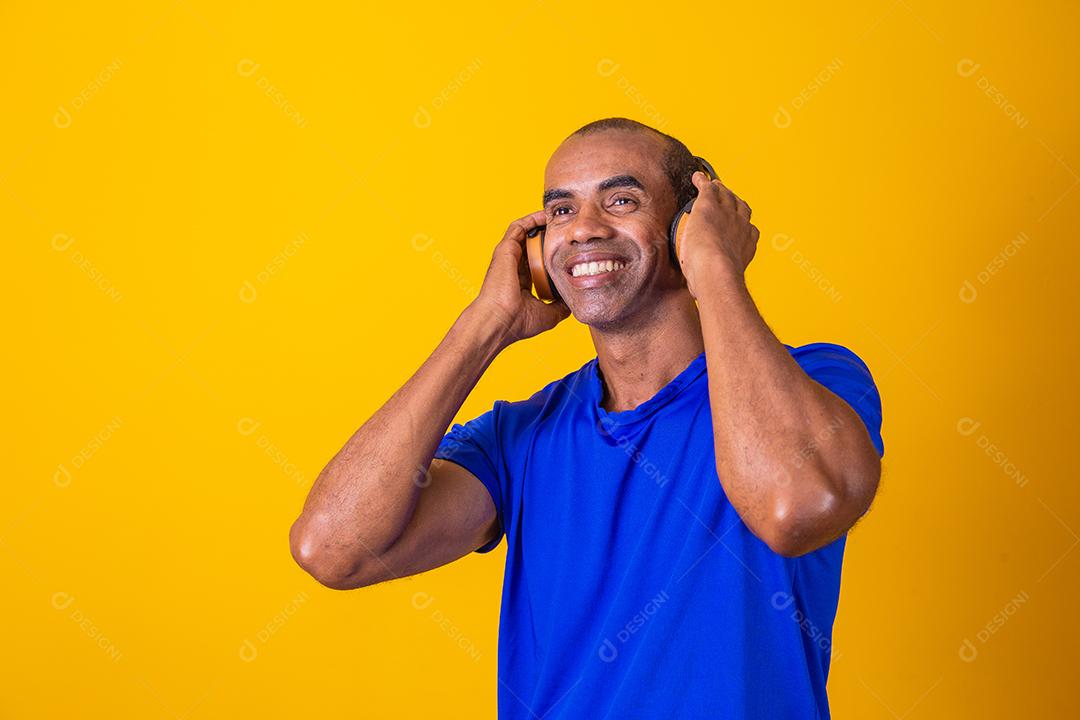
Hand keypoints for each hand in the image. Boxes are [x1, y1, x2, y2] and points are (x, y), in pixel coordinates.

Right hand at [470, 210, 571, 343]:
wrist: (499, 321)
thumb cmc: (517, 322)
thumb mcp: (547, 314)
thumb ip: (560, 306)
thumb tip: (572, 300)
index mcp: (521, 282)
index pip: (537, 262)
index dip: (552, 255)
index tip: (569, 249)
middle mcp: (513, 267)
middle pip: (533, 246)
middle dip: (548, 236)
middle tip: (567, 229)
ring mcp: (508, 257)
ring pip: (525, 233)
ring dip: (541, 224)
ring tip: (559, 218)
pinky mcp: (505, 249)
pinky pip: (518, 227)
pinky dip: (531, 219)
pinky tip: (546, 215)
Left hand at [678, 171, 759, 297]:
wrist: (715, 270)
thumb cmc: (716, 282)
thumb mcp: (719, 281)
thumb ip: (709, 283)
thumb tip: (698, 294)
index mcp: (747, 243)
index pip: (747, 229)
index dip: (740, 225)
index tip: (733, 227)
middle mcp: (742, 224)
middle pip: (740, 206)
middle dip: (734, 202)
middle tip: (725, 200)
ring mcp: (727, 212)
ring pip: (725, 194)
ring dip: (719, 189)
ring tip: (712, 186)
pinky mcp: (710, 204)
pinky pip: (707, 186)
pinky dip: (701, 181)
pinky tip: (696, 178)